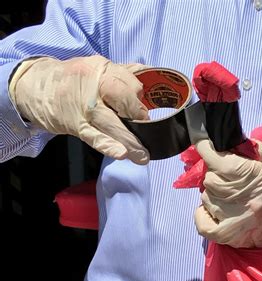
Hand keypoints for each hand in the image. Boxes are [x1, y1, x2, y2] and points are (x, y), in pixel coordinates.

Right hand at [10, 55, 150, 163]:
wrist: (36, 87)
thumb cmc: (73, 80)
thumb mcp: (96, 68)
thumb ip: (123, 75)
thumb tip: (148, 83)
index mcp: (101, 69)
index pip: (127, 81)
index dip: (139, 99)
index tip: (145, 114)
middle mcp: (92, 86)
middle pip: (121, 99)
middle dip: (137, 117)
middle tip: (148, 131)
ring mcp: (84, 107)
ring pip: (111, 123)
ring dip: (129, 141)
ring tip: (142, 155)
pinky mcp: (76, 126)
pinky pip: (94, 137)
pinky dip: (108, 146)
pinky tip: (121, 154)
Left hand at [194, 139, 261, 247]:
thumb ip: (253, 149)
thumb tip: (229, 140)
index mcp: (255, 178)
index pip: (218, 161)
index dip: (206, 149)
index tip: (205, 144)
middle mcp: (243, 199)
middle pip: (210, 179)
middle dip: (214, 171)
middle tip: (225, 173)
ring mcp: (235, 220)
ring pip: (206, 198)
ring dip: (212, 192)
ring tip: (226, 192)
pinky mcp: (231, 237)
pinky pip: (203, 225)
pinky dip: (202, 215)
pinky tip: (211, 208)